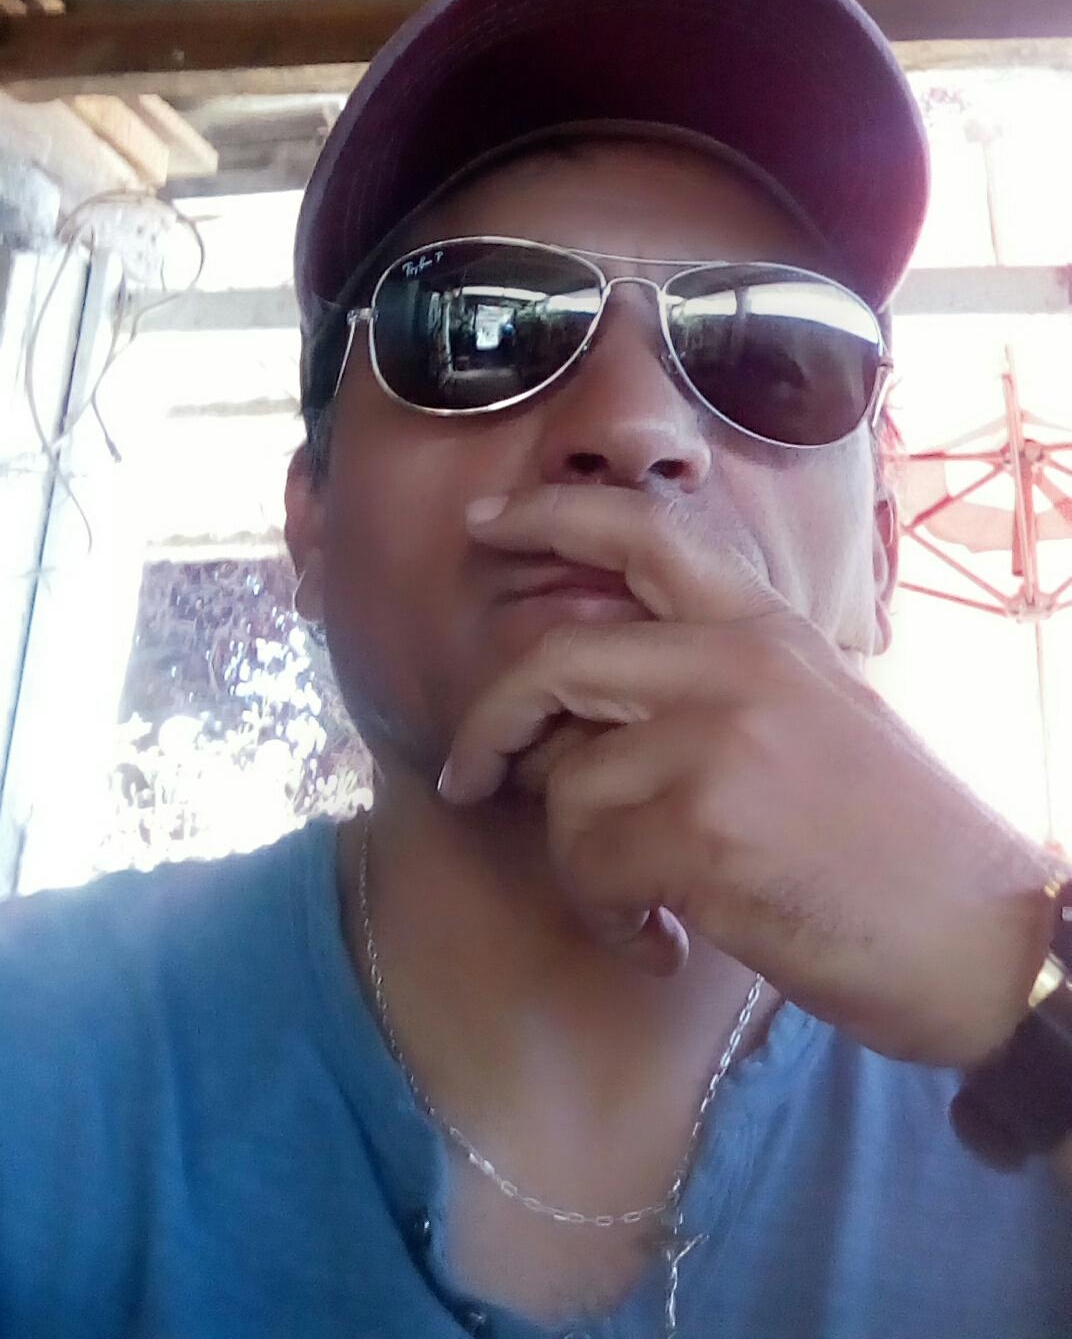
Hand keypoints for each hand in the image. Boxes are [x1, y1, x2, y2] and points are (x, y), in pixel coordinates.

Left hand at [441, 485, 1061, 1067]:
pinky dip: (604, 916)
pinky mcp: (703, 832)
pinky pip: (587, 865)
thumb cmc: (899, 845)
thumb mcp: (816, 718)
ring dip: (578, 862)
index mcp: (768, 629)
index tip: (484, 524)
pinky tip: (659, 942)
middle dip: (489, 723)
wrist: (987, 942)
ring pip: (565, 784)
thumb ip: (712, 691)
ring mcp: (718, 743)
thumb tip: (586, 720)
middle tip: (469, 775)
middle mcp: (737, 665)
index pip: (643, 532)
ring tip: (637, 905)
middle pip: (556, 660)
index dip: (550, 515)